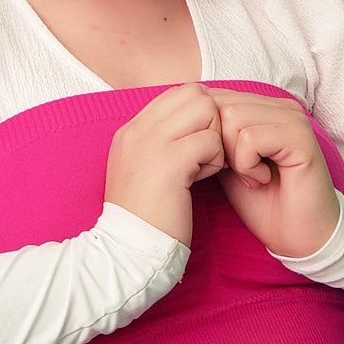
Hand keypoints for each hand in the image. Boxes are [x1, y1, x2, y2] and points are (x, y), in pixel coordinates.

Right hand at [105, 83, 224, 246]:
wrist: (128, 252)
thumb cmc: (144, 217)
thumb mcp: (142, 169)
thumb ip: (161, 142)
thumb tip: (195, 122)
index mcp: (130, 130)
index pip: (177, 92)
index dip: (198, 113)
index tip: (199, 143)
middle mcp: (137, 129)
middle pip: (194, 93)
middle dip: (211, 120)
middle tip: (206, 152)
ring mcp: (151, 143)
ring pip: (206, 111)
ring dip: (214, 138)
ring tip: (203, 166)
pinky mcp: (170, 162)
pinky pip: (210, 141)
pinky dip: (215, 160)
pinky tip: (201, 180)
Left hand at [206, 89, 339, 257]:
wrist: (297, 236)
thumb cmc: (261, 201)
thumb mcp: (226, 161)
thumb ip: (213, 134)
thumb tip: (186, 115)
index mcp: (264, 106)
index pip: (216, 97)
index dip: (208, 133)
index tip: (222, 164)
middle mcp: (280, 106)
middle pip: (221, 106)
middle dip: (219, 145)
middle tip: (239, 173)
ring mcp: (293, 119)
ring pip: (233, 119)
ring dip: (234, 157)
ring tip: (252, 177)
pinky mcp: (300, 137)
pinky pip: (250, 138)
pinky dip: (247, 165)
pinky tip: (263, 180)